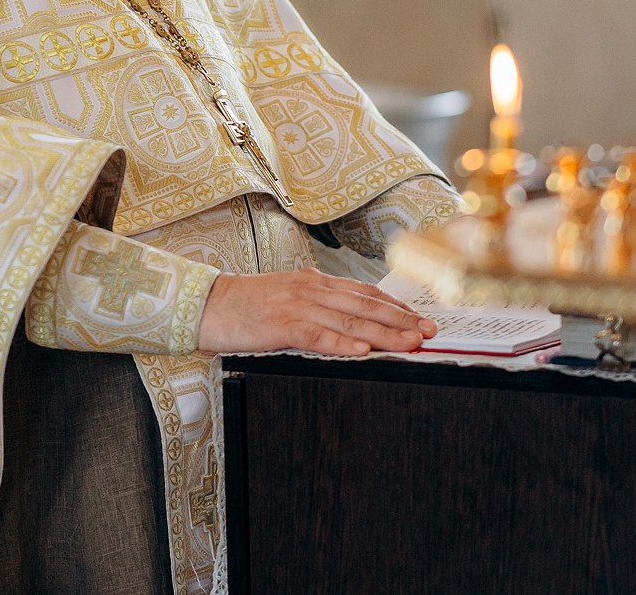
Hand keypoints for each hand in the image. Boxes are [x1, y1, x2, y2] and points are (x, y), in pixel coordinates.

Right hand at [195, 267, 436, 356]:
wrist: (206, 303)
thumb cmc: (244, 305)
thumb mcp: (286, 295)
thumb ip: (315, 304)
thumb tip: (345, 320)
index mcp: (314, 282)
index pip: (365, 293)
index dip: (395, 307)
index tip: (419, 318)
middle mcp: (312, 289)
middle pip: (366, 306)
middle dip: (401, 320)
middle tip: (429, 332)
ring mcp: (298, 306)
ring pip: (351, 321)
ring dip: (384, 334)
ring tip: (410, 344)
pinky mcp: (282, 325)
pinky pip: (319, 336)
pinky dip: (343, 345)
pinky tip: (364, 352)